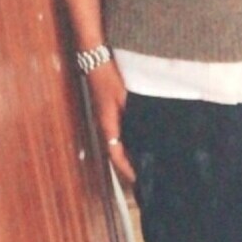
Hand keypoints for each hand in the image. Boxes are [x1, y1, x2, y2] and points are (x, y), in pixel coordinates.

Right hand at [87, 59, 135, 183]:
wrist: (95, 62)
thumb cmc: (108, 78)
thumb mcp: (124, 96)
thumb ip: (134, 114)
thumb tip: (146, 130)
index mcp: (107, 124)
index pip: (115, 154)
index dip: (126, 169)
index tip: (138, 179)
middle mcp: (104, 125)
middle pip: (116, 152)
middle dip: (128, 166)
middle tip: (143, 176)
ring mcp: (105, 119)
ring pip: (117, 143)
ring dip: (127, 154)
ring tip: (143, 162)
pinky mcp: (109, 112)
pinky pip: (118, 132)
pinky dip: (127, 141)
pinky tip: (139, 140)